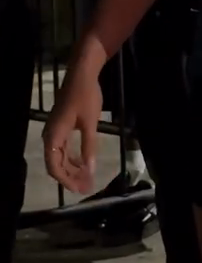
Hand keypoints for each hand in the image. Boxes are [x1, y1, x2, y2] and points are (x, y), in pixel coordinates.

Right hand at [43, 69, 102, 193]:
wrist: (82, 74)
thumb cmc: (85, 97)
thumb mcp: (90, 123)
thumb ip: (89, 147)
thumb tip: (90, 169)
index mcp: (54, 136)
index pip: (54, 166)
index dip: (66, 180)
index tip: (80, 188)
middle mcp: (51, 136)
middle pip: (56, 164)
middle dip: (71, 177)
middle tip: (87, 187)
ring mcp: (55, 131)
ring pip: (60, 157)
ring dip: (72, 168)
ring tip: (87, 178)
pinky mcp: (61, 127)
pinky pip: (64, 148)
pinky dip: (73, 157)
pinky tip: (83, 163)